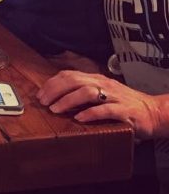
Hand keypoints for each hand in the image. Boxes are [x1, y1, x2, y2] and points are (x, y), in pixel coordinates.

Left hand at [37, 70, 168, 138]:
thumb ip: (84, 92)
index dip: (52, 83)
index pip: (69, 75)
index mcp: (96, 79)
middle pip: (74, 81)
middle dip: (55, 90)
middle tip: (43, 102)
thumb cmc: (124, 104)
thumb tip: (58, 97)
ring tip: (56, 110)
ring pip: (87, 92)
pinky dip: (90, 113)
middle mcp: (104, 84)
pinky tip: (79, 119)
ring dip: (68, 100)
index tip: (40, 94)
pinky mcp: (125, 111)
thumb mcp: (102, 93)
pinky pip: (105, 110)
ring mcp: (114, 96)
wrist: (154, 112)